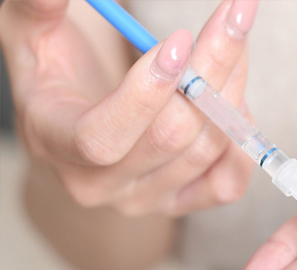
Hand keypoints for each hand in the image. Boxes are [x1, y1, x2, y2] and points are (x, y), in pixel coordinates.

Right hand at [0, 0, 257, 215]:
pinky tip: (236, 101)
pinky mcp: (180, 203)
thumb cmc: (56, 74)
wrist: (77, 122)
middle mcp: (101, 186)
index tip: (180, 39)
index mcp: (55, 145)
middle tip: (232, 19)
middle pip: (171, 136)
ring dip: (231, 91)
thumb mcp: (35, 36)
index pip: (102, 138)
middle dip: (209, 71)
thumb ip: (39, 9)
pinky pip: (226, 185)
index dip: (146, 92)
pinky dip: (242, 143)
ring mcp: (145, 200)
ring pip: (204, 150)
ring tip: (235, 44)